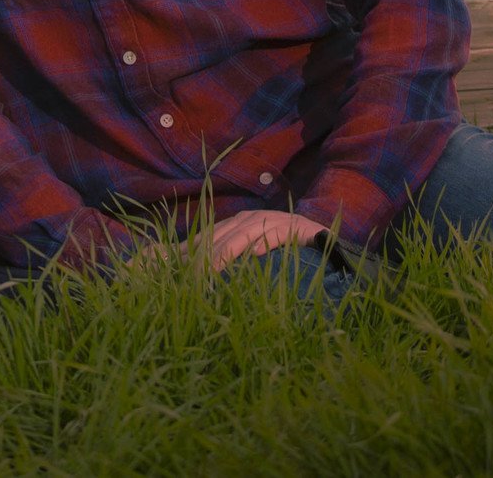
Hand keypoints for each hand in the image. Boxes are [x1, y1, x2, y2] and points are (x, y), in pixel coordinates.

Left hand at [198, 209, 325, 272]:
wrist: (317, 235)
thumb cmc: (281, 246)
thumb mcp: (252, 249)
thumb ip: (233, 255)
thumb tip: (204, 272)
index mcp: (238, 223)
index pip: (210, 234)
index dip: (192, 248)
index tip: (175, 263)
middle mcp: (250, 218)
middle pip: (222, 235)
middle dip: (204, 253)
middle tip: (188, 274)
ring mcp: (270, 221)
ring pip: (243, 235)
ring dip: (228, 251)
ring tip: (213, 268)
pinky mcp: (291, 228)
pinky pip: (274, 235)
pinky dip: (264, 242)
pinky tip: (256, 254)